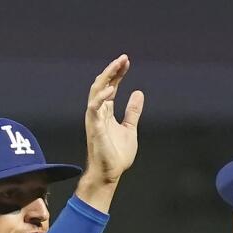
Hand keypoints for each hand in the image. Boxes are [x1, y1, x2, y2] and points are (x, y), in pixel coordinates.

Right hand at [77, 54, 143, 208]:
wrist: (110, 173)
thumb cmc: (117, 155)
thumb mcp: (130, 128)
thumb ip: (133, 112)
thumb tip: (138, 93)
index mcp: (106, 112)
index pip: (111, 86)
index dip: (118, 74)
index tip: (127, 62)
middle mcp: (98, 112)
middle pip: (102, 84)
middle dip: (112, 70)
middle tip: (123, 58)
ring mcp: (95, 119)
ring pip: (96, 91)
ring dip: (107, 77)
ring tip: (117, 66)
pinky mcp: (94, 127)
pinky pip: (94, 107)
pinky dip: (102, 96)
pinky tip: (113, 88)